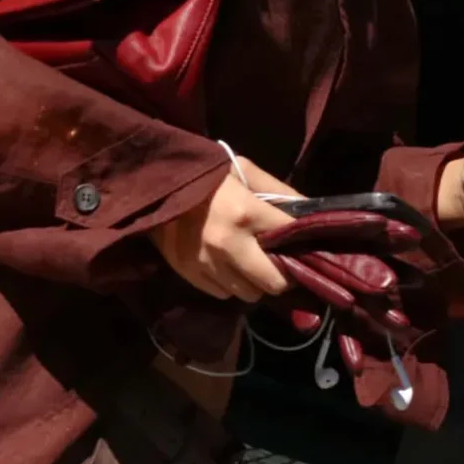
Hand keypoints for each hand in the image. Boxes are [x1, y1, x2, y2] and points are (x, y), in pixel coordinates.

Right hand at [152, 155, 295, 301]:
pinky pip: (222, 294)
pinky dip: (228, 284)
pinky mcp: (190, 274)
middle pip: (272, 283)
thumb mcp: (245, 170)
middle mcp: (229, 245)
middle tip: (277, 264)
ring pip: (248, 293)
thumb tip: (311, 212)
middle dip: (280, 276)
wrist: (152, 185)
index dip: (299, 246)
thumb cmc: (205, 175)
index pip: (289, 242)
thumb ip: (280, 190)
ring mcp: (207, 263)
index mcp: (246, 213)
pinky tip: (225, 266)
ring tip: (249, 265)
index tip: (300, 247)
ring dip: (253, 282)